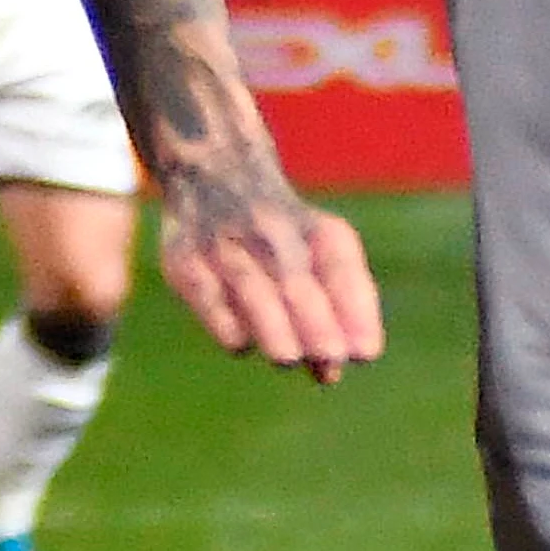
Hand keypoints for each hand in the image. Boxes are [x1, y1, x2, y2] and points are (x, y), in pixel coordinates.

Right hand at [155, 169, 381, 381]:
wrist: (214, 176)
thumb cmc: (285, 237)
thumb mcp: (322, 255)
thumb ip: (335, 311)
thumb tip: (330, 374)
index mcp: (320, 233)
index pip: (343, 272)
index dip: (355, 313)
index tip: (365, 353)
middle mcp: (274, 232)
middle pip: (297, 282)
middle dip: (316, 323)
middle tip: (332, 359)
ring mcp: (227, 243)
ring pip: (252, 286)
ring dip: (272, 325)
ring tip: (289, 359)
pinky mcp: (184, 259)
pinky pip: (206, 294)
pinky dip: (225, 321)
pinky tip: (242, 344)